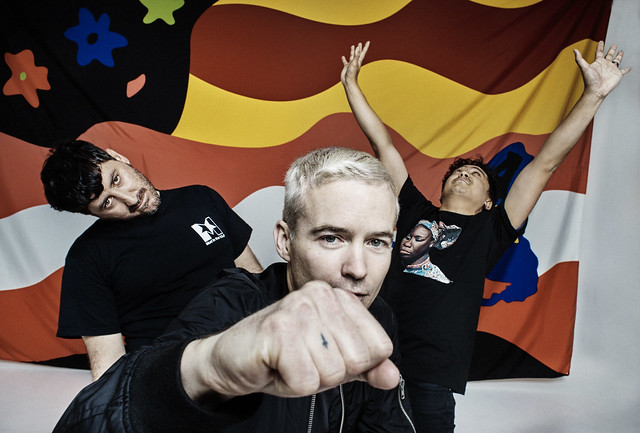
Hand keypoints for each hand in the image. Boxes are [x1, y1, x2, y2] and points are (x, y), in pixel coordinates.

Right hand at [182, 281, 398, 400]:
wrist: (231, 358)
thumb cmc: (283, 357)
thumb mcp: (332, 361)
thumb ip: (366, 367)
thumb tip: (393, 377)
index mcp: (339, 297)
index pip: (379, 347)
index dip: (353, 365)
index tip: (324, 355)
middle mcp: (320, 294)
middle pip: (357, 361)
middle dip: (330, 374)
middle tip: (302, 360)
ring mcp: (298, 309)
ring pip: (332, 373)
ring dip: (308, 379)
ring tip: (288, 362)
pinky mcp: (278, 330)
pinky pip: (305, 381)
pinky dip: (290, 385)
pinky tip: (275, 366)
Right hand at [341, 41, 369, 85]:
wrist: (348, 81)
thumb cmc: (352, 73)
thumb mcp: (355, 63)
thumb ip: (356, 56)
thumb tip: (358, 48)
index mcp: (359, 61)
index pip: (363, 52)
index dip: (365, 47)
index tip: (368, 41)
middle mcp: (355, 62)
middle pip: (358, 53)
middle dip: (359, 48)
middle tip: (360, 43)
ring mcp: (351, 64)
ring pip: (352, 56)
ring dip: (352, 51)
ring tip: (353, 46)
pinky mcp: (346, 67)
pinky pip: (345, 62)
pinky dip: (344, 59)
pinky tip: (343, 57)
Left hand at [574, 41, 630, 99]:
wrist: (596, 91)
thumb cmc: (590, 81)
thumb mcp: (584, 67)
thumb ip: (579, 59)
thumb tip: (574, 50)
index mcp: (598, 63)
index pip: (599, 52)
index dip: (600, 47)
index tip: (601, 42)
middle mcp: (605, 65)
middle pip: (609, 55)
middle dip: (611, 50)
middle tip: (613, 45)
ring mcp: (611, 69)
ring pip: (616, 61)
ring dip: (619, 56)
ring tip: (621, 52)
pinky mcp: (617, 74)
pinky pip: (623, 70)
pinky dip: (626, 69)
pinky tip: (629, 67)